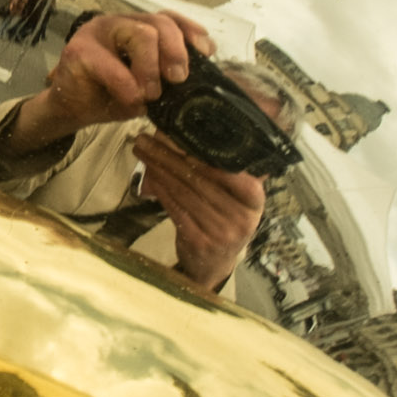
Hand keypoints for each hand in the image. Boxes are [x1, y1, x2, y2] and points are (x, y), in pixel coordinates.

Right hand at [7, 12, 214, 153]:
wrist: (72, 109)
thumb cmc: (111, 95)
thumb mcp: (147, 86)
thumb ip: (166, 76)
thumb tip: (197, 78)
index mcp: (138, 27)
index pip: (170, 18)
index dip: (191, 32)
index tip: (206, 53)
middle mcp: (120, 22)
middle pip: (160, 22)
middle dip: (176, 51)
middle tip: (177, 79)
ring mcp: (98, 32)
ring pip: (141, 34)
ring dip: (152, 69)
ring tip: (149, 93)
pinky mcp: (79, 49)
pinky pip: (112, 65)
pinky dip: (127, 86)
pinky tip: (131, 98)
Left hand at [131, 131, 263, 290]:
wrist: (216, 264)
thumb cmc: (226, 221)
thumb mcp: (239, 198)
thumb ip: (230, 170)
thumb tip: (204, 133)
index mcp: (253, 198)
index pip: (224, 169)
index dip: (196, 150)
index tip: (173, 132)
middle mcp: (240, 215)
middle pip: (198, 177)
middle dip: (168, 154)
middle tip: (147, 138)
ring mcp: (220, 231)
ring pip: (183, 190)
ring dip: (159, 168)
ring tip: (143, 151)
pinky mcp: (198, 241)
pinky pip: (175, 208)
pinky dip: (160, 189)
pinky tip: (149, 175)